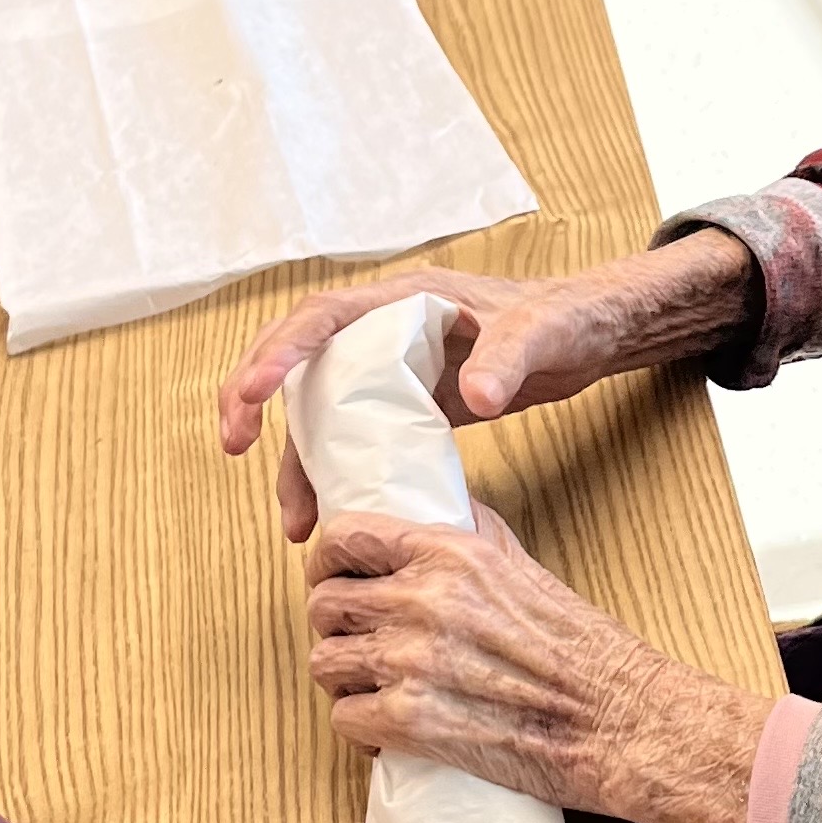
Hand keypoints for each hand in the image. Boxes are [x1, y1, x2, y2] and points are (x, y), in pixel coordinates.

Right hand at [217, 234, 757, 543]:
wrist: (589, 337)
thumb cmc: (565, 322)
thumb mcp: (543, 336)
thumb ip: (509, 359)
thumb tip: (475, 395)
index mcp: (404, 301)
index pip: (321, 316)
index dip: (280, 352)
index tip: (252, 393)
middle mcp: (385, 331)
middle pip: (299, 359)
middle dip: (254, 397)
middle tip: (232, 444)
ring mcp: (392, 369)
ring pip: (321, 409)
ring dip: (297, 459)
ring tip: (293, 522)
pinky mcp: (407, 403)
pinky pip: (354, 437)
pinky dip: (338, 474)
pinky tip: (334, 519)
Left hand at [304, 506, 769, 822]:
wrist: (617, 720)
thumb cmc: (583, 649)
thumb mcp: (523, 565)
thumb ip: (471, 534)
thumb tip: (435, 507)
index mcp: (449, 553)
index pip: (346, 536)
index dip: (328, 559)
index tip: (333, 575)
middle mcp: (423, 600)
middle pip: (324, 604)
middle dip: (335, 626)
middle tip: (357, 642)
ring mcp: (411, 662)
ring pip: (325, 663)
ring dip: (343, 680)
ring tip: (371, 688)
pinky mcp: (409, 723)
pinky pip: (344, 719)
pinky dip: (361, 729)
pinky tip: (387, 731)